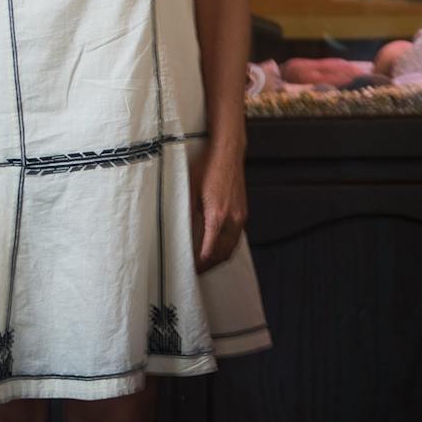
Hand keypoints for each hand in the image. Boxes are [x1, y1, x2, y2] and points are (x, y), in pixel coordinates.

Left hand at [191, 147, 248, 273]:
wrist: (227, 151)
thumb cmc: (207, 166)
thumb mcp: (189, 190)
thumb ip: (185, 213)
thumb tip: (178, 231)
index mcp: (217, 216)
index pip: (209, 251)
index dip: (200, 264)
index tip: (190, 269)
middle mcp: (232, 218)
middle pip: (223, 253)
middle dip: (210, 265)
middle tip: (197, 270)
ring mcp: (240, 215)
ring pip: (233, 246)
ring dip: (220, 257)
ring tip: (207, 262)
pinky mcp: (243, 210)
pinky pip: (237, 236)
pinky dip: (228, 246)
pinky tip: (219, 245)